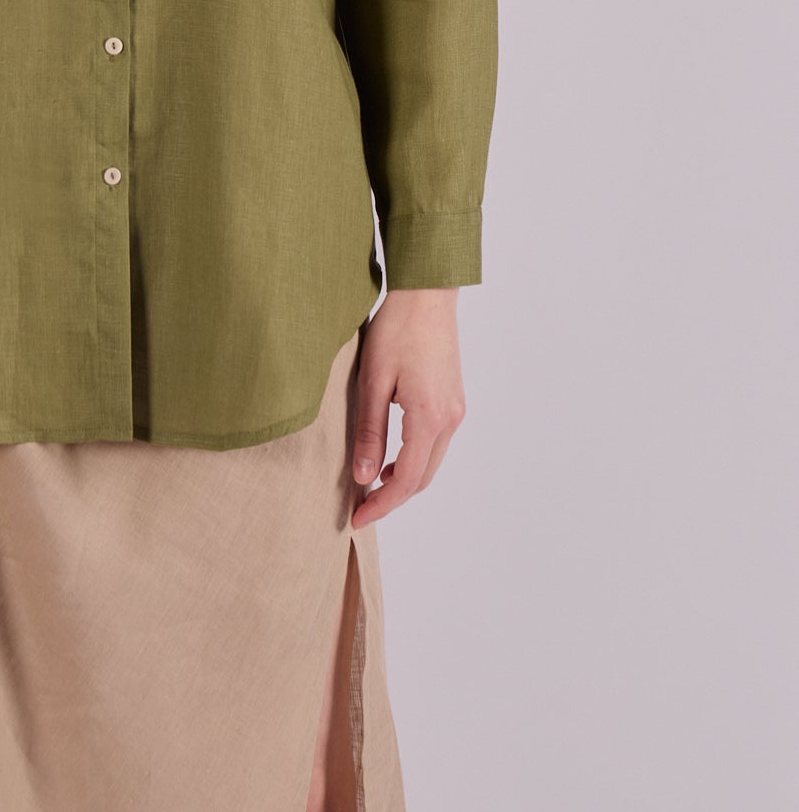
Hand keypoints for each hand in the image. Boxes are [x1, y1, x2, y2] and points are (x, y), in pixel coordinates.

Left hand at [349, 286, 464, 527]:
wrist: (426, 293)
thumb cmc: (396, 330)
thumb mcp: (373, 381)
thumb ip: (370, 433)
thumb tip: (364, 478)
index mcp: (430, 418)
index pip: (407, 480)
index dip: (382, 505)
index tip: (356, 519)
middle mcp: (450, 419)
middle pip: (424, 478)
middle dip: (393, 498)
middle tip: (360, 508)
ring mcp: (456, 409)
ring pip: (432, 462)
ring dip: (405, 479)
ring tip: (370, 484)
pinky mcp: (454, 399)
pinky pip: (436, 443)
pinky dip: (415, 458)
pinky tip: (391, 456)